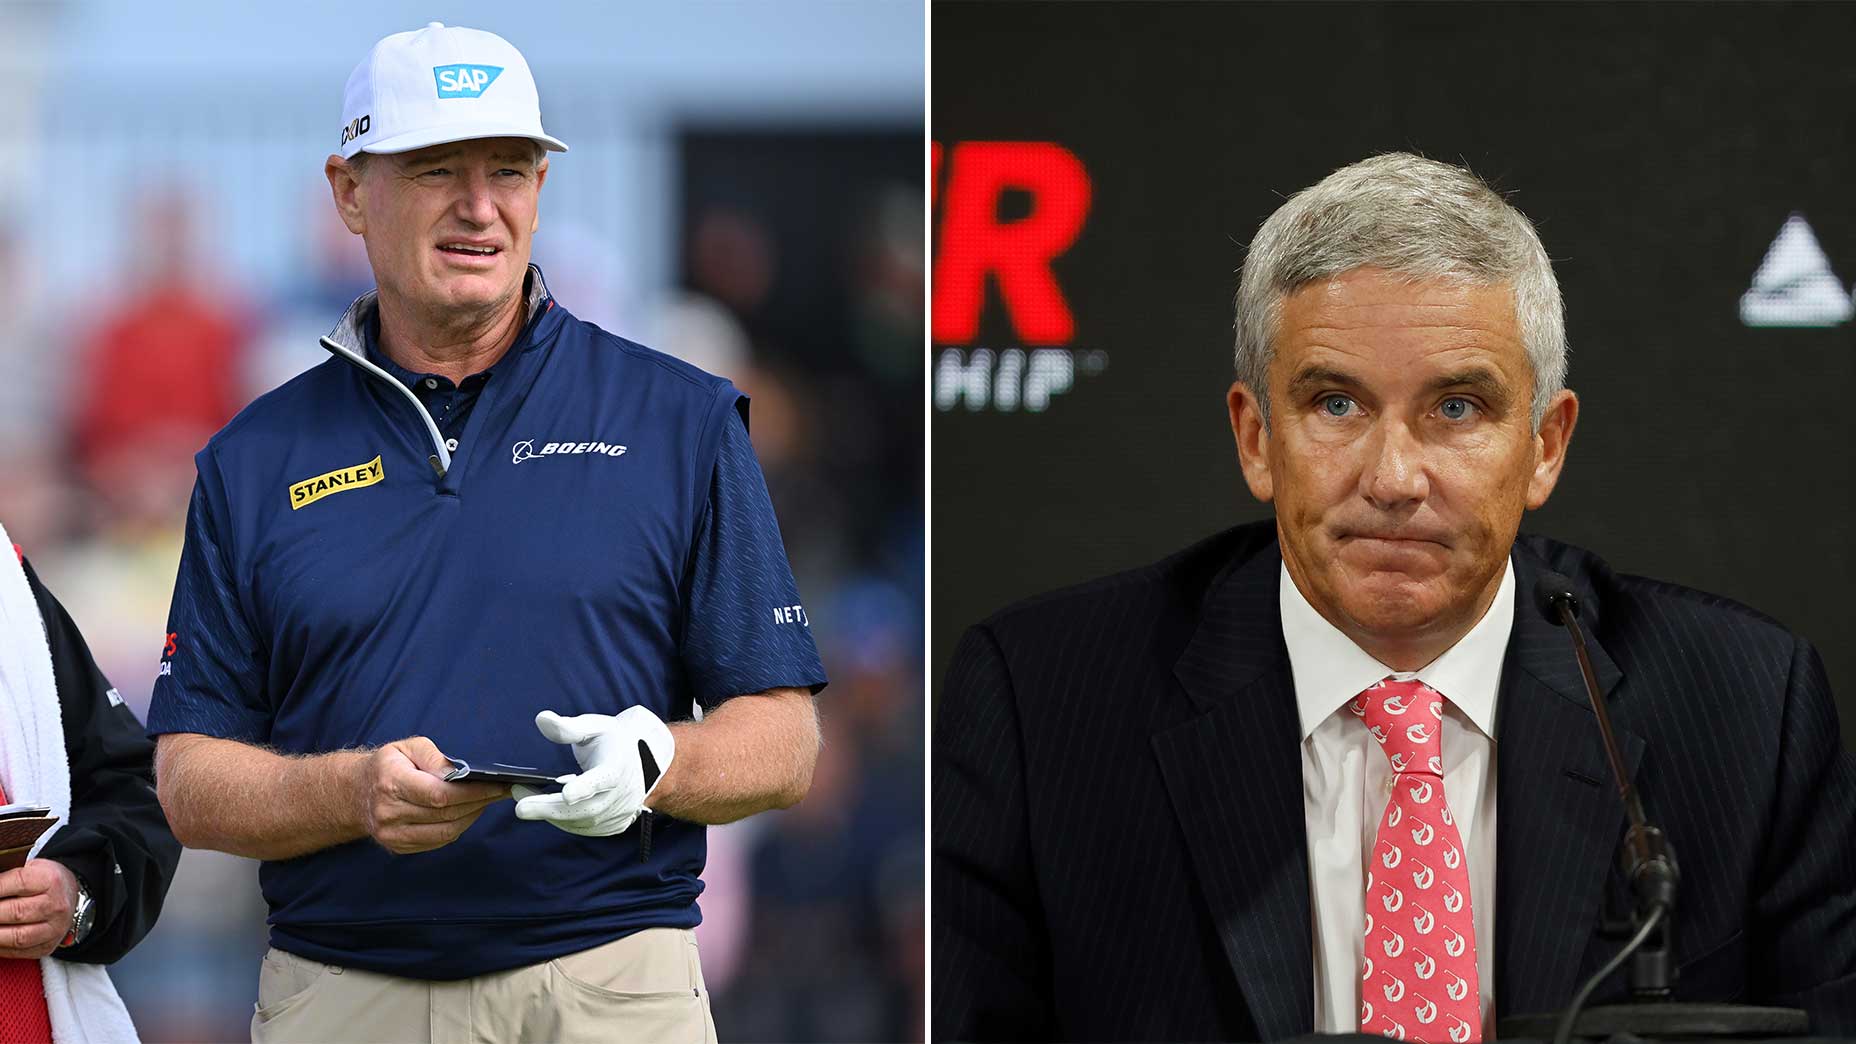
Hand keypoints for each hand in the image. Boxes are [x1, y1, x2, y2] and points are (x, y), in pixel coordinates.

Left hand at [0, 859, 77, 958]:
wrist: (69, 896)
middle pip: (15, 912)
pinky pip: (19, 952)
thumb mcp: (30, 870)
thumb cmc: (43, 882)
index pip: (17, 882)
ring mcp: (54, 928)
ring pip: (17, 936)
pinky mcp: (47, 946)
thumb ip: (5, 880)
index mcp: (50, 880)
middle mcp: (56, 905)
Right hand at [359, 737, 509, 854]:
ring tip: (485, 801)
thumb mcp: (408, 747)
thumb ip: (434, 757)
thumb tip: (458, 773)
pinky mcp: (397, 846)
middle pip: (446, 814)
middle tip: (500, 792)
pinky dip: (457, 828)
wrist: (356, 792)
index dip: (473, 792)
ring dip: (471, 817)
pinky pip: (437, 841)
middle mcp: (389, 812)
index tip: (497, 785)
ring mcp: (391, 833)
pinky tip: (466, 814)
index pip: (440, 794)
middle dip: (479, 802)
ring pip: (445, 831)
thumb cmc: (388, 765)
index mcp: (391, 782)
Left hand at [513, 707, 674, 836]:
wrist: (642, 766)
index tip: (566, 793)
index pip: (602, 780)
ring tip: (525, 800)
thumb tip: (542, 719)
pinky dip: (562, 821)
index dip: (584, 788)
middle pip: (586, 809)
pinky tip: (546, 808)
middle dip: (551, 809)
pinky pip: (583, 828)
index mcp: (617, 767)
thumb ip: (568, 727)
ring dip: (551, 814)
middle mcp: (620, 795)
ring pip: (581, 822)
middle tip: (521, 807)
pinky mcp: (612, 826)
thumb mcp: (595, 727)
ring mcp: (618, 814)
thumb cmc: (612, 743)